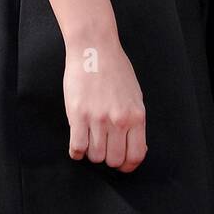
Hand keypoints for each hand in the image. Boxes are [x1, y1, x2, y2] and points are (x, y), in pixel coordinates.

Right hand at [63, 36, 146, 171]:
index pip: (136, 155)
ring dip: (92, 152)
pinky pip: (77, 148)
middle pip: (113, 160)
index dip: (128, 165)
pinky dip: (77, 151)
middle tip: (104, 148)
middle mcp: (119, 120)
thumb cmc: (115, 69)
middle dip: (109, 158)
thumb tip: (136, 146)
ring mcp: (98, 118)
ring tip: (91, 139)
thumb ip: (135, 120)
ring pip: (95, 156)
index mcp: (136, 116)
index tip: (122, 163)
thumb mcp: (135, 95)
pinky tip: (78, 140)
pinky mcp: (78, 115)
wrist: (95, 48)